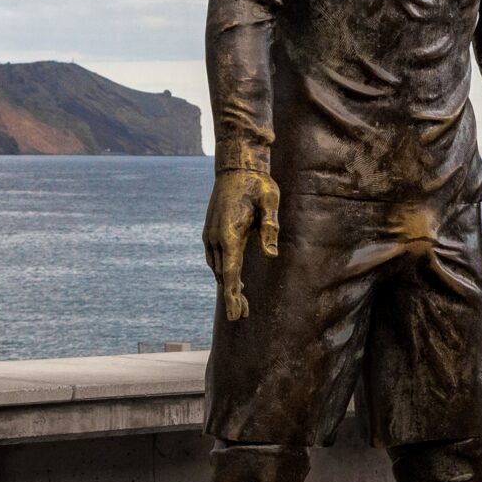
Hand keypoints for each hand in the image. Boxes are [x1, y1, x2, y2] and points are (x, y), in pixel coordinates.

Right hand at [203, 169, 280, 320]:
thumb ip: (270, 228)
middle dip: (233, 296)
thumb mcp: (270, 202)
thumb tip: (271, 255)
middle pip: (224, 275)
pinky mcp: (211, 231)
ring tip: (241, 303)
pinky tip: (231, 278)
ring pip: (218, 268)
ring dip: (228, 285)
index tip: (236, 315)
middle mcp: (216, 238)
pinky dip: (223, 271)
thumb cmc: (258, 184)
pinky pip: (215, 258)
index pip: (231, 273)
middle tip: (242, 316)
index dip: (234, 296)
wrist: (236, 166)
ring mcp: (210, 234)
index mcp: (230, 234)